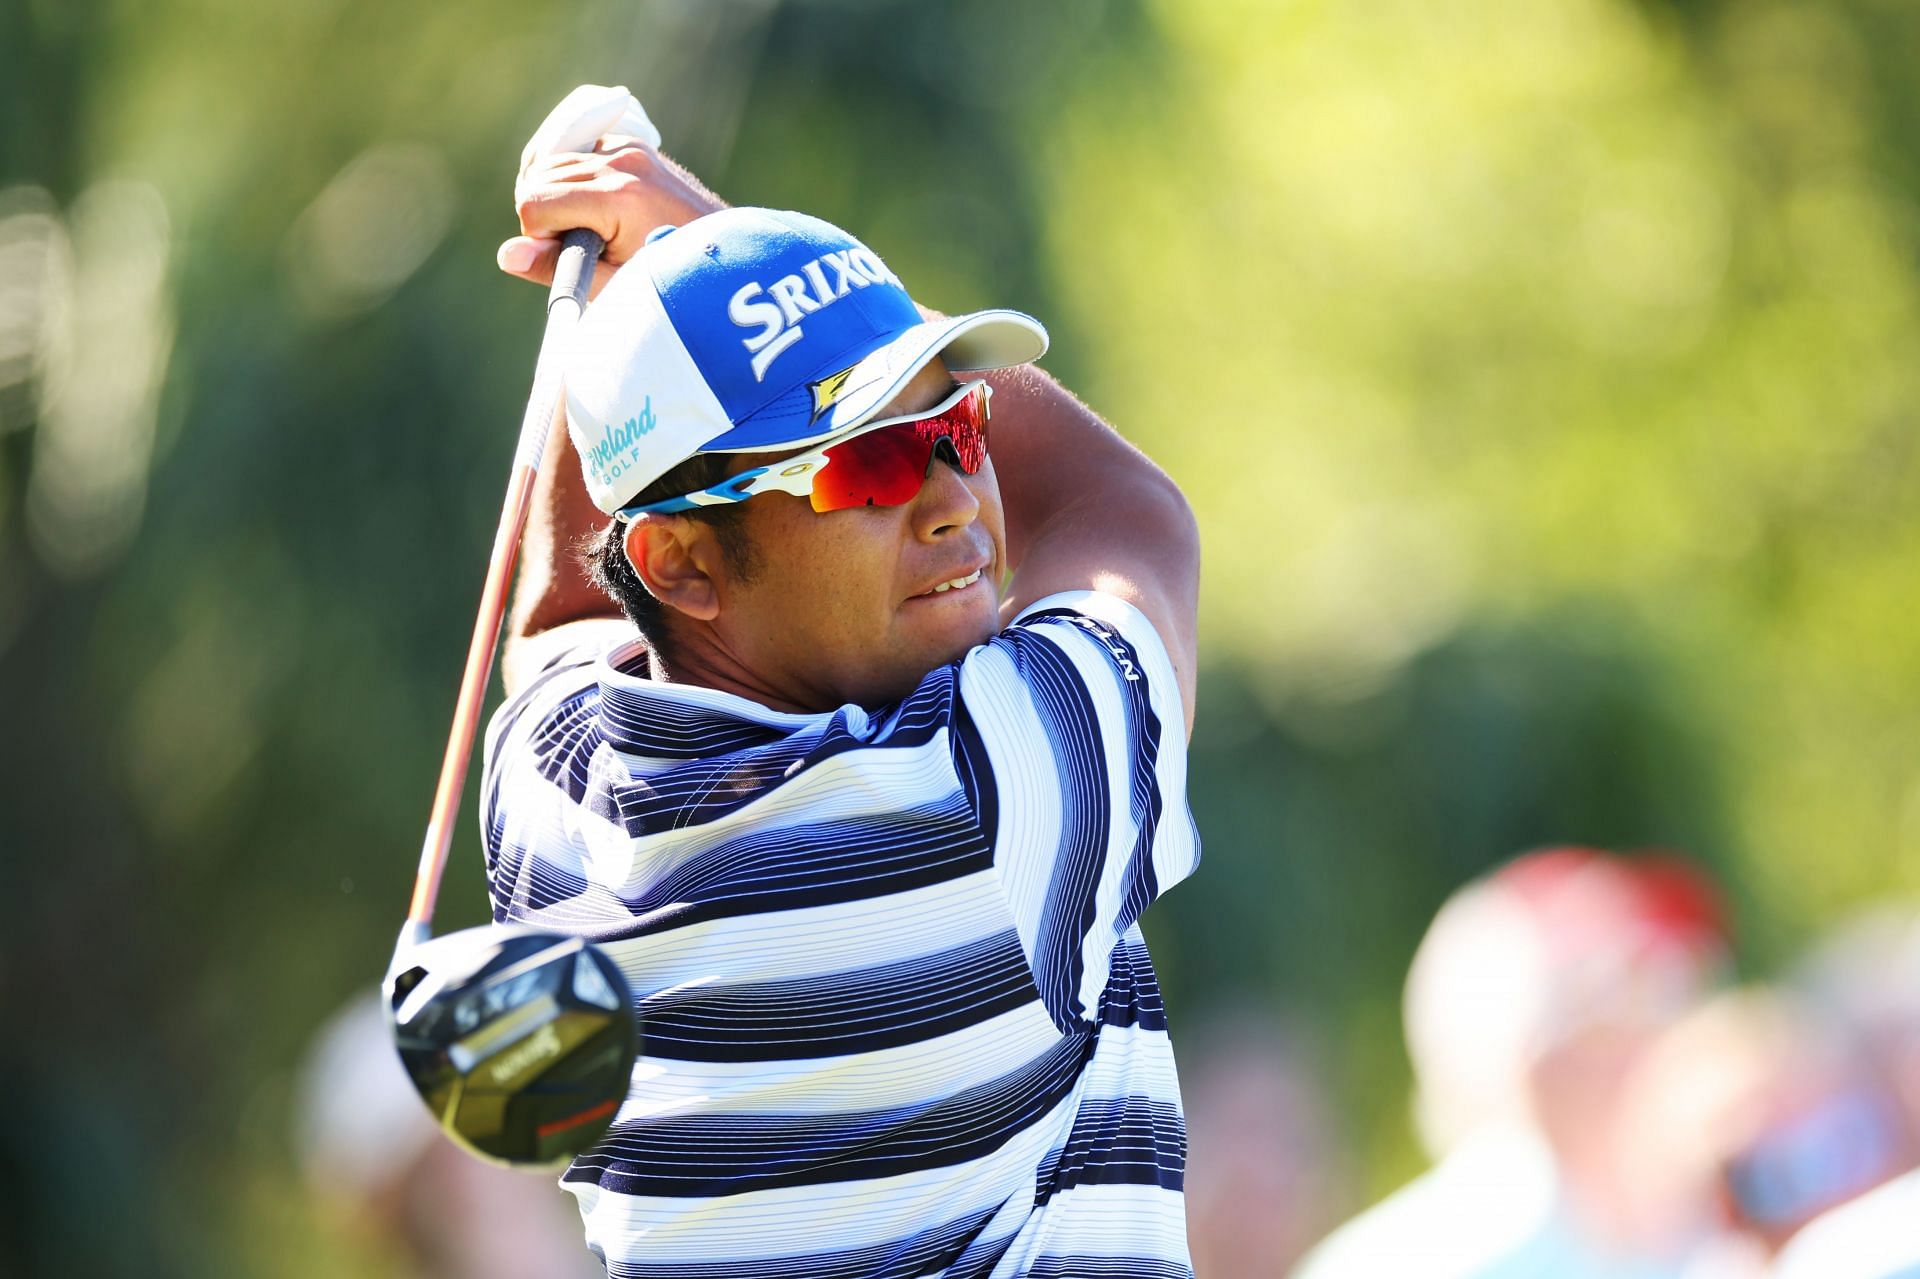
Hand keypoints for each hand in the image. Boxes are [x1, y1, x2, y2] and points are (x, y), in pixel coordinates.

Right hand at [499, 138, 724, 297]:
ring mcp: (629, 149)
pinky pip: (577, 151)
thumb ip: (556, 268)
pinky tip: (586, 204)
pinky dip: (571, 177)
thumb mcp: (612, 284)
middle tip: (575, 244)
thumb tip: (507, 255)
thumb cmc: (667, 279)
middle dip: (544, 213)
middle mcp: (622, 162)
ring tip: (581, 228)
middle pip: (539, 176)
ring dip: (554, 194)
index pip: (535, 201)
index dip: (541, 236)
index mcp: (618, 197)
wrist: (722, 254)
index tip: (569, 254)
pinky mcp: (632, 146)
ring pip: (552, 160)